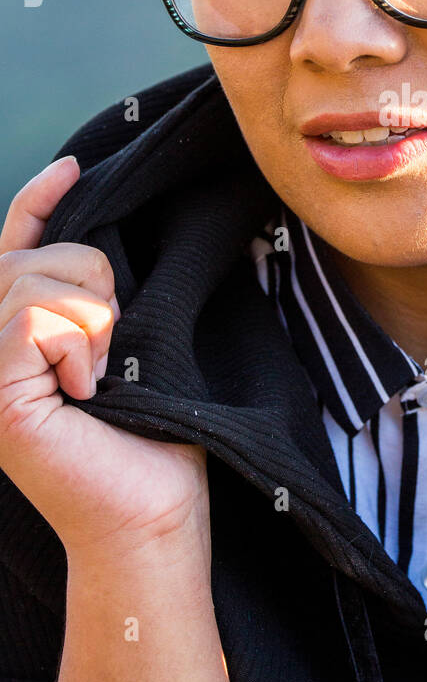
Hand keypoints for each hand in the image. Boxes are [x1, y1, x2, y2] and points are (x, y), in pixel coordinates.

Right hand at [0, 156, 209, 560]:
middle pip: (26, 258)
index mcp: (16, 340)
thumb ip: (101, 295)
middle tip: (116, 341)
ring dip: (91, 313)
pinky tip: (89, 387)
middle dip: (90, 277)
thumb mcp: (132, 344)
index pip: (13, 248)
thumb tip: (109, 229)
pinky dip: (78, 342)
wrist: (156, 513)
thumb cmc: (155, 436)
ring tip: (103, 369)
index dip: (37, 202)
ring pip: (30, 282)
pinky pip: (31, 322)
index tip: (74, 168)